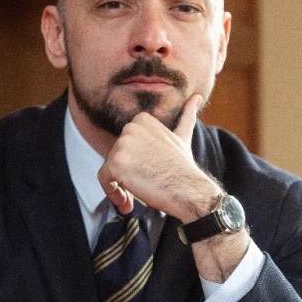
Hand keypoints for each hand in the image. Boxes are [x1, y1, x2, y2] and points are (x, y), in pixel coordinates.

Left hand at [97, 94, 219, 220]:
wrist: (189, 189)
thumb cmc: (184, 168)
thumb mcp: (184, 136)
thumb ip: (186, 117)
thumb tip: (196, 97)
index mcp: (142, 119)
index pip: (125, 145)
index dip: (133, 163)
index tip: (146, 175)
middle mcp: (130, 128)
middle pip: (116, 156)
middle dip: (126, 175)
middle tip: (144, 188)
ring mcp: (122, 144)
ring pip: (109, 169)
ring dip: (119, 187)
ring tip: (137, 197)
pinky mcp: (115, 162)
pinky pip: (104, 180)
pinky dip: (112, 193)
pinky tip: (128, 203)